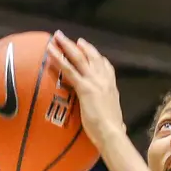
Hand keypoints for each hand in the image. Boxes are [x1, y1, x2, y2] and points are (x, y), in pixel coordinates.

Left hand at [49, 31, 125, 149]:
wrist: (112, 134)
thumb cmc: (113, 132)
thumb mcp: (116, 120)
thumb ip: (114, 117)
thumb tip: (120, 127)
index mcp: (112, 88)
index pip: (106, 67)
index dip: (98, 57)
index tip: (90, 50)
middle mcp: (105, 80)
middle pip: (93, 57)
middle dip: (82, 45)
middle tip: (73, 38)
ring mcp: (95, 82)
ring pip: (79, 58)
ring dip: (67, 45)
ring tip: (57, 36)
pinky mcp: (84, 88)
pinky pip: (69, 69)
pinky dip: (58, 58)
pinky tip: (50, 51)